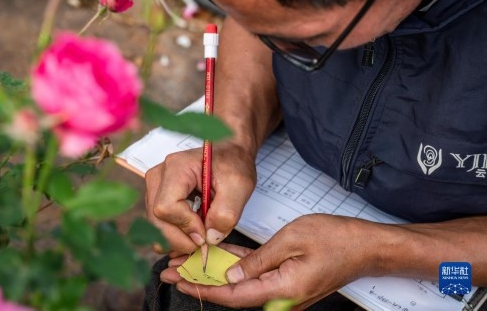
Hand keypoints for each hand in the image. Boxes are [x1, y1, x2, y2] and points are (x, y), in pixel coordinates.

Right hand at [145, 142, 257, 254]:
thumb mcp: (239, 186)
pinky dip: (174, 234)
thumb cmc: (233, 163)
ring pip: (155, 224)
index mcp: (177, 167)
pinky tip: (191, 234)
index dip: (186, 226)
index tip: (207, 233)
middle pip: (157, 219)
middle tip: (205, 242)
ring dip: (178, 238)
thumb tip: (209, 238)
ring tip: (201, 236)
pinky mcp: (157, 196)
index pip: (167, 207)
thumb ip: (226, 214)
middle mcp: (160, 175)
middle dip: (181, 238)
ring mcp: (155, 186)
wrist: (229, 153)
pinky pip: (158, 223)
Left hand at [161, 214, 380, 308]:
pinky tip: (218, 259)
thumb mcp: (293, 240)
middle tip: (171, 271)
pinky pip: (255, 276)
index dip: (203, 289)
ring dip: (214, 275)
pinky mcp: (286, 281)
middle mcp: (280, 297)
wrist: (366, 247)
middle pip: (232, 293)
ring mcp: (284, 290)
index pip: (233, 295)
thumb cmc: (335, 240)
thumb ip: (259, 260)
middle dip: (200, 282)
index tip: (178, 280)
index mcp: (281, 289)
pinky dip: (235, 268)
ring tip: (187, 264)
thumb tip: (230, 276)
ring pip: (241, 285)